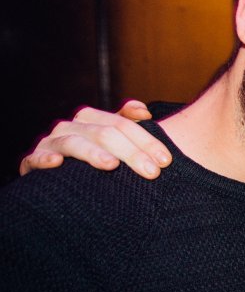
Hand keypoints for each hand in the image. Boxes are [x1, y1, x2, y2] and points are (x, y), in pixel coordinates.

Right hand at [19, 100, 170, 178]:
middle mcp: (70, 127)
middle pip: (104, 133)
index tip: (166, 160)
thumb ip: (128, 123)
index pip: (123, 125)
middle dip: (130, 152)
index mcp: (91, 119)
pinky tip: (57, 163)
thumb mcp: (114, 141)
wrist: (60, 180)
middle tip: (152, 172)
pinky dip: (44, 159)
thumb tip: (144, 112)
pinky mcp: (32, 163)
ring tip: (111, 165)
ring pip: (74, 143)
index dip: (146, 141)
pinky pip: (34, 159)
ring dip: (93, 153)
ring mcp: (51, 144)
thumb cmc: (96, 159)